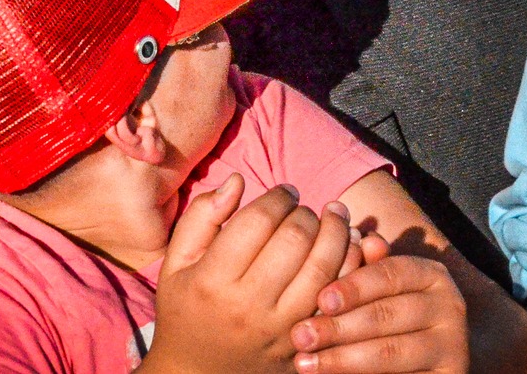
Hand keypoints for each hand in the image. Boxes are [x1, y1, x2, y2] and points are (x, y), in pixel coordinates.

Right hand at [145, 177, 352, 373]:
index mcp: (213, 281)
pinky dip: (350, 269)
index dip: (278, 196)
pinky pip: (338, 301)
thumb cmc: (185, 310)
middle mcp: (249, 307)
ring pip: (324, 268)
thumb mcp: (176, 262)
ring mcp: (280, 330)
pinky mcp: (302, 346)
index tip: (285, 191)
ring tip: (333, 216)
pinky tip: (348, 248)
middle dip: (306, 212)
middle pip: (295, 239)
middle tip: (304, 208)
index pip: (258, 220)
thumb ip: (202, 217)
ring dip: (336, 233)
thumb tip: (237, 181)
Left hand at [291, 248, 470, 373]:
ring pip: (390, 352)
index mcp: (433, 275)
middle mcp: (450, 308)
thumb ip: (368, 268)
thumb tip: (366, 240)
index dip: (353, 287)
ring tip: (304, 363)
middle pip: (387, 315)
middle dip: (338, 327)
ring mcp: (452, 347)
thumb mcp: (380, 290)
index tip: (319, 301)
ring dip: (342, 358)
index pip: (390, 275)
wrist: (420, 362)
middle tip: (300, 336)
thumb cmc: (389, 315)